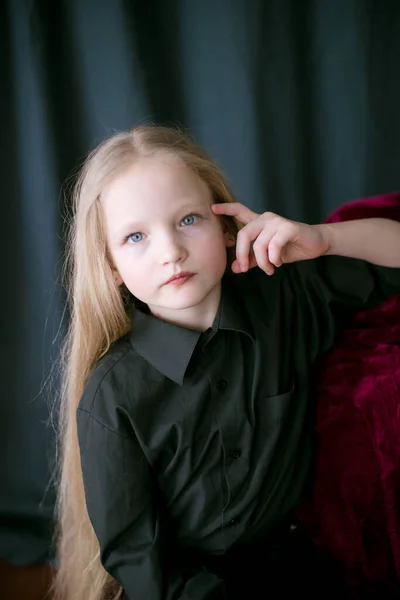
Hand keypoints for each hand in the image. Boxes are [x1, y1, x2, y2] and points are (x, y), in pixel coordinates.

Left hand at [212, 202, 329, 273]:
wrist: (315, 243)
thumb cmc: (290, 248)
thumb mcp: (267, 256)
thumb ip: (250, 260)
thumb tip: (235, 268)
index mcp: (259, 223)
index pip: (239, 210)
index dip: (226, 209)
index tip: (212, 208)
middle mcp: (266, 219)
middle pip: (243, 233)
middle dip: (241, 254)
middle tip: (244, 269)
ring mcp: (277, 222)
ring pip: (259, 244)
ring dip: (262, 262)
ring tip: (269, 268)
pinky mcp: (289, 228)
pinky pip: (273, 245)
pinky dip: (273, 258)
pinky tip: (278, 263)